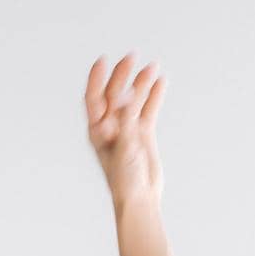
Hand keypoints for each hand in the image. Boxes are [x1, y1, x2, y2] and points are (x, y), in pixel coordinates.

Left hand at [84, 52, 165, 204]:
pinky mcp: (143, 135)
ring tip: (152, 66)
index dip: (96, 78)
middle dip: (122, 76)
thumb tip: (128, 92)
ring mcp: (128, 130)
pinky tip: (161, 81)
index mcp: (97, 131)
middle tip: (131, 57)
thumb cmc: (124, 178)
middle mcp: (110, 128)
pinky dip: (154, 96)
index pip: (93, 99)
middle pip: (114, 95)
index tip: (103, 60)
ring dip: (141, 83)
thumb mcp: (124, 145)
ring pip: (133, 100)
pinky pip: (148, 110)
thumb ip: (126, 119)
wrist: (139, 198)